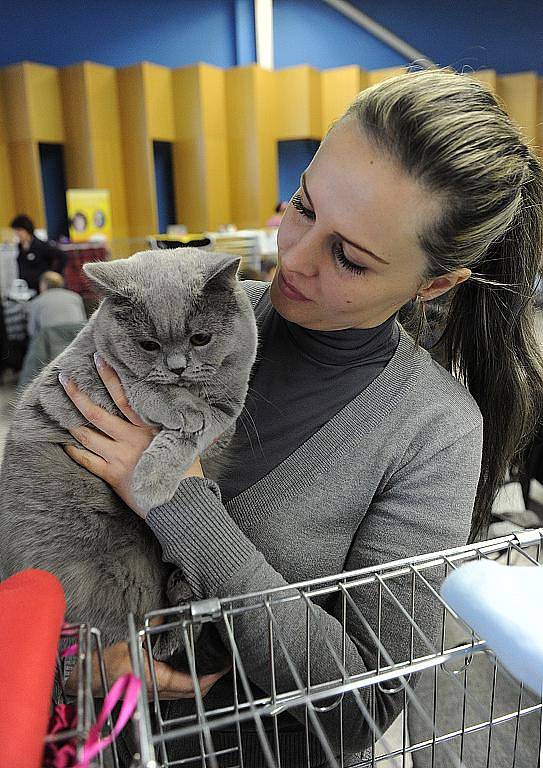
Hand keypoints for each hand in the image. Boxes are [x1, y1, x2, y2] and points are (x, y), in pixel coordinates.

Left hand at [60, 355, 203, 518]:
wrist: (180, 500)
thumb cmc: (186, 469)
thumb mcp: (185, 439)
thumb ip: (176, 423)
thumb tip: (184, 407)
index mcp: (148, 426)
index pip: (124, 396)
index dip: (110, 377)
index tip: (98, 360)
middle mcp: (130, 438)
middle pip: (97, 413)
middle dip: (78, 394)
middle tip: (65, 378)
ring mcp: (119, 457)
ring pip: (87, 435)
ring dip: (71, 421)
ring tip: (59, 409)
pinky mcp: (113, 475)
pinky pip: (87, 461)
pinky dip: (75, 452)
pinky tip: (65, 444)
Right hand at [65, 640, 226, 700]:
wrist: (87, 677)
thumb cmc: (105, 662)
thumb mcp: (132, 641)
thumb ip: (153, 629)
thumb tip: (168, 616)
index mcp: (155, 680)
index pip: (191, 683)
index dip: (210, 676)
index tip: (222, 666)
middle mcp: (157, 692)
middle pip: (192, 693)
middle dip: (210, 681)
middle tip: (223, 666)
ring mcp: (153, 695)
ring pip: (184, 694)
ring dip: (200, 683)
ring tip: (212, 667)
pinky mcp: (149, 693)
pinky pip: (174, 692)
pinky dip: (187, 683)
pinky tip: (191, 672)